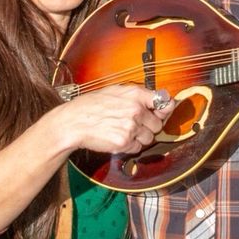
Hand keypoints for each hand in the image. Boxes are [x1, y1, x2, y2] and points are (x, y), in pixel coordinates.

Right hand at [54, 85, 175, 154]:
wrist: (73, 122)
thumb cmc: (92, 106)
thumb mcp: (115, 91)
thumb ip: (137, 95)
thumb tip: (159, 100)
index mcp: (135, 94)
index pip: (164, 100)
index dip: (165, 108)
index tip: (162, 112)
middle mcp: (136, 109)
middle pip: (158, 124)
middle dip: (148, 127)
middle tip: (133, 124)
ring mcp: (131, 126)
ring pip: (149, 138)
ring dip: (139, 138)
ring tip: (122, 131)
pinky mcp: (124, 142)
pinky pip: (137, 148)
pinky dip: (130, 146)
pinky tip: (117, 138)